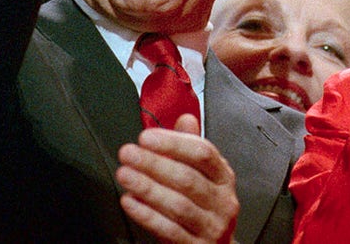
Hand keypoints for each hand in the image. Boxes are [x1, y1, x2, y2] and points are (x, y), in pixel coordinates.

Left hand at [116, 115, 237, 243]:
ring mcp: (211, 226)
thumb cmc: (206, 209)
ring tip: (125, 175)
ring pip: (179, 205)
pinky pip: (170, 230)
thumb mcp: (205, 176)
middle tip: (128, 153)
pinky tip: (130, 202)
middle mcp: (222, 201)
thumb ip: (192, 147)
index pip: (203, 153)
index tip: (147, 137)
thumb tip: (185, 118)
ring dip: (148, 188)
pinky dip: (147, 215)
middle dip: (154, 163)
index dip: (174, 142)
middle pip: (188, 178)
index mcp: (224, 177)